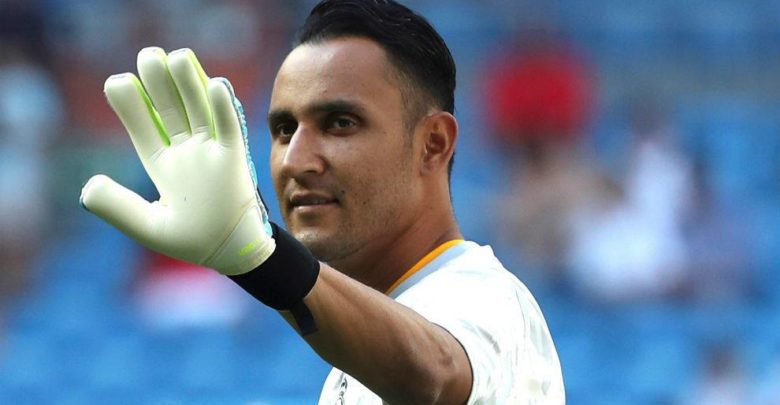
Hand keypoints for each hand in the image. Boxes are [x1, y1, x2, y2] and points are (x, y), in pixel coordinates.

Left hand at [80, 47, 274, 274]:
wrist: (233, 253)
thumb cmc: (192, 241)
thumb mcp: (149, 228)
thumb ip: (118, 208)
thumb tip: (88, 184)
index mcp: (162, 166)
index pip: (143, 128)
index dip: (130, 105)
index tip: (118, 83)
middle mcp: (186, 153)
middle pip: (171, 110)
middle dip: (159, 84)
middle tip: (148, 56)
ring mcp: (211, 153)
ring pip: (199, 111)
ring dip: (190, 85)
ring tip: (176, 57)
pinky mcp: (235, 159)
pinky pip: (229, 129)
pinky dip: (223, 108)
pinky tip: (216, 84)